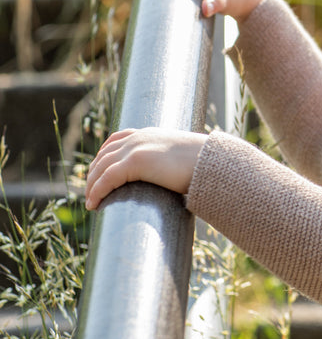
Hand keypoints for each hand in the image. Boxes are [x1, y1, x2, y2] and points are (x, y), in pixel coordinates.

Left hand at [85, 128, 207, 209]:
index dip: (103, 157)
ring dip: (91, 185)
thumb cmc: (206, 165)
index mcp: (150, 134)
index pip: (116, 140)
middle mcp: (139, 137)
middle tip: (91, 193)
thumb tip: (178, 180)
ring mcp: (136, 148)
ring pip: (101, 167)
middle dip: (94, 174)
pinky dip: (96, 191)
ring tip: (91, 202)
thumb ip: (173, 164)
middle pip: (104, 154)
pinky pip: (106, 178)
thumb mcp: (183, 159)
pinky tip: (94, 205)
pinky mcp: (136, 162)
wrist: (214, 162)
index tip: (99, 174)